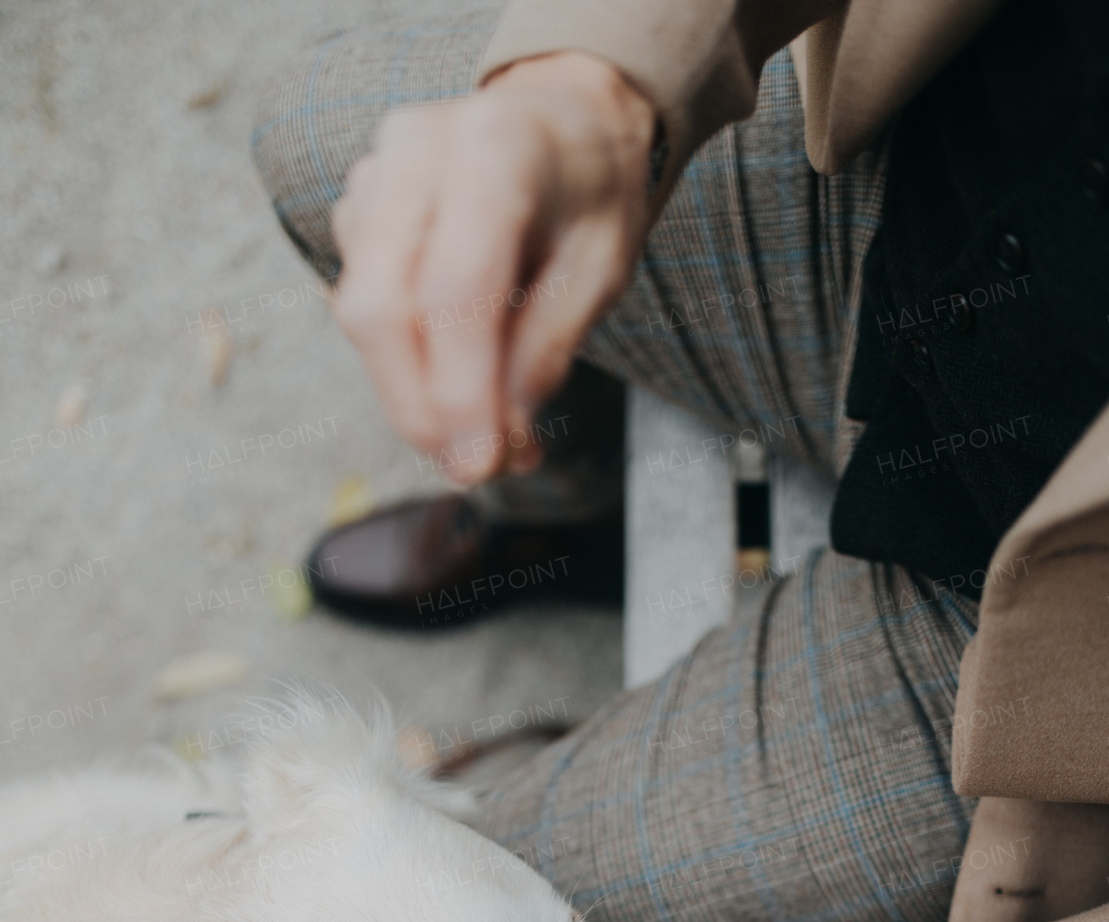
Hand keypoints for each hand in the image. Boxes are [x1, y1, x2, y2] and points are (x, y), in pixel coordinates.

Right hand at [331, 52, 654, 481]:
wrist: (560, 117)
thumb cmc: (590, 193)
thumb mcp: (600, 271)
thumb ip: (544, 352)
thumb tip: (500, 443)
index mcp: (495, 150)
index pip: (454, 288)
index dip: (460, 390)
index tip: (481, 464)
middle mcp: (418, 152)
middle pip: (382, 305)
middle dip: (420, 408)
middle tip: (473, 468)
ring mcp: (376, 175)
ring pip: (361, 313)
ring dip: (412, 397)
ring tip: (482, 434)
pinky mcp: (359, 209)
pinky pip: (364, 307)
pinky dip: (407, 366)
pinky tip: (461, 382)